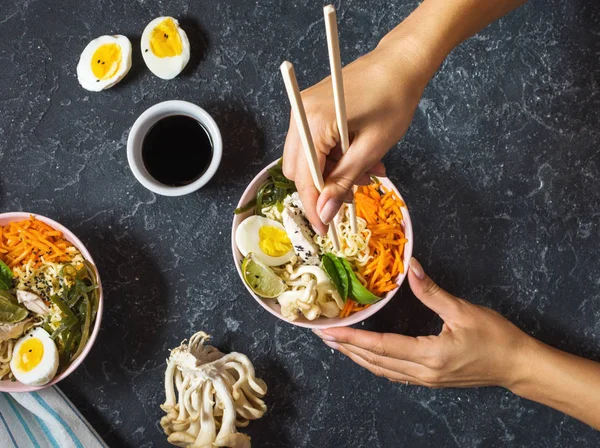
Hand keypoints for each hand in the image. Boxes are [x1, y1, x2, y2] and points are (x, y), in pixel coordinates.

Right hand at [282, 38, 431, 234]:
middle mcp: (300, 114)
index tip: (324, 229)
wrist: (401, 62)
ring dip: (334, 172)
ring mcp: (304, 109)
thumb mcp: (372, 148)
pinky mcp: (313, 108)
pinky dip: (336, 157)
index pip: (303, 177)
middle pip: (298, 169)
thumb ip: (343, 182)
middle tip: (353, 193)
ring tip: (368, 172)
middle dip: (324, 187)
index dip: (313, 206)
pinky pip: (316, 143)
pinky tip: (362, 158)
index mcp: (312, 122)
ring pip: (308, 158)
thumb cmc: (393, 100)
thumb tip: (323, 214)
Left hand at [314, 258, 533, 388]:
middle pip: (375, 362)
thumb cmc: (496, 338)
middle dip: (346, 348)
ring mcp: (425, 380)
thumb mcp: (463, 311)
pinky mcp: (430, 380)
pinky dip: (375, 364)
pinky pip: (394, 374)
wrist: (518, 366)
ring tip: (337, 345)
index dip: (352, 338)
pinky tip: (366, 356)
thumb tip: (410, 267)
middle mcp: (422, 372)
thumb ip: (432, 291)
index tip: (329, 331)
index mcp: (429, 355)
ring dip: (357, 358)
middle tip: (323, 336)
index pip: (381, 347)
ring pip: (382, 371)